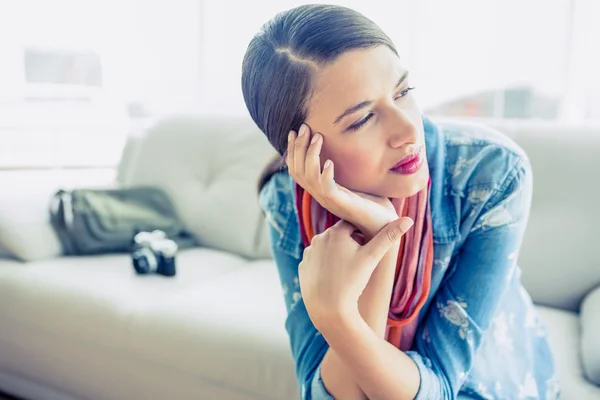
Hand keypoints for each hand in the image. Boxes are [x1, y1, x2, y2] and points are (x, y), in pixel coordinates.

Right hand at [287, 124, 396, 237]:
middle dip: (298, 147)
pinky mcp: (341, 204)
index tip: (296, 131)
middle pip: (297, 171)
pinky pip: (326, 188)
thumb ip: (348, 165)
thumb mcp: (357, 180)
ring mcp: (329, 200)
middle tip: (303, 127)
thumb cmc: (374, 204)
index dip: (293, 150)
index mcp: (322, 189)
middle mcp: (321, 195)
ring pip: (308, 177)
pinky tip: (330, 161)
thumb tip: (350, 142)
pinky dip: (325, 174)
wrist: (385, 226)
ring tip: (318, 138)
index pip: (297, 169)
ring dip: (311, 155)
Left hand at [299, 218, 413, 333]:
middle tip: (358, 261)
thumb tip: (409, 220)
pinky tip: (333, 277)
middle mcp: (319, 237)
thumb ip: (388, 237)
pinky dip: (324, 266)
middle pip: (339, 236)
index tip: (366, 248)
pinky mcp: (303, 266)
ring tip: (346, 271)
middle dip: (349, 244)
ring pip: (327, 248)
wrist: (329, 309)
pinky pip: (317, 261)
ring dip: (336, 254)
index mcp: (336, 231)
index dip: (362, 235)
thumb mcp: (372, 258)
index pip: (352, 224)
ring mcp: (309, 252)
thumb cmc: (353, 282)